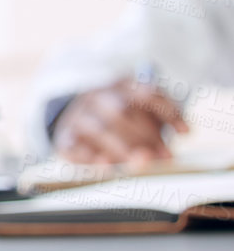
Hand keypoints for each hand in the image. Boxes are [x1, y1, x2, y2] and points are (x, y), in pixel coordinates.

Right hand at [51, 78, 188, 164]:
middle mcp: (95, 96)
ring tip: (143, 162)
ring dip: (123, 149)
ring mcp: (77, 116)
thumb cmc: (123, 115)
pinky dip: (91, 158)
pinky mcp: (64, 137)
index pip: (145, 92)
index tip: (186, 132)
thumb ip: (164, 114)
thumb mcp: (143, 106)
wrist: (76, 114)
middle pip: (120, 111)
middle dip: (146, 136)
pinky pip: (74, 147)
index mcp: (119, 84)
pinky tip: (108, 166)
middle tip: (166, 156)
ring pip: (98, 130)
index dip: (167, 112)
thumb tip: (184, 131)